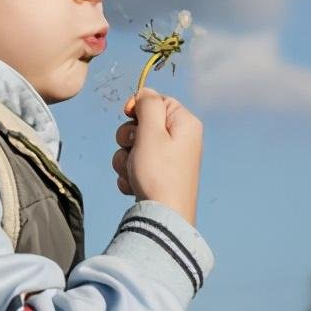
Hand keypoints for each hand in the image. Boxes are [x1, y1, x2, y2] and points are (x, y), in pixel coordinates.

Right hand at [111, 87, 203, 225]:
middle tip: (135, 150)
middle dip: (128, 138)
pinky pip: (135, 165)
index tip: (128, 115)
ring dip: (125, 158)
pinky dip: (130, 173)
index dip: (137, 107)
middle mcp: (180, 139)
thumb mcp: (152, 131)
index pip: (156, 100)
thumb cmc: (159, 174)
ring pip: (133, 146)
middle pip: (142, 123)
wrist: (162, 218)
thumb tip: (146, 92)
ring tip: (134, 173)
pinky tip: (134, 185)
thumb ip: (148, 105)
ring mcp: (169, 159)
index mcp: (185, 123)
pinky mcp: (159, 175)